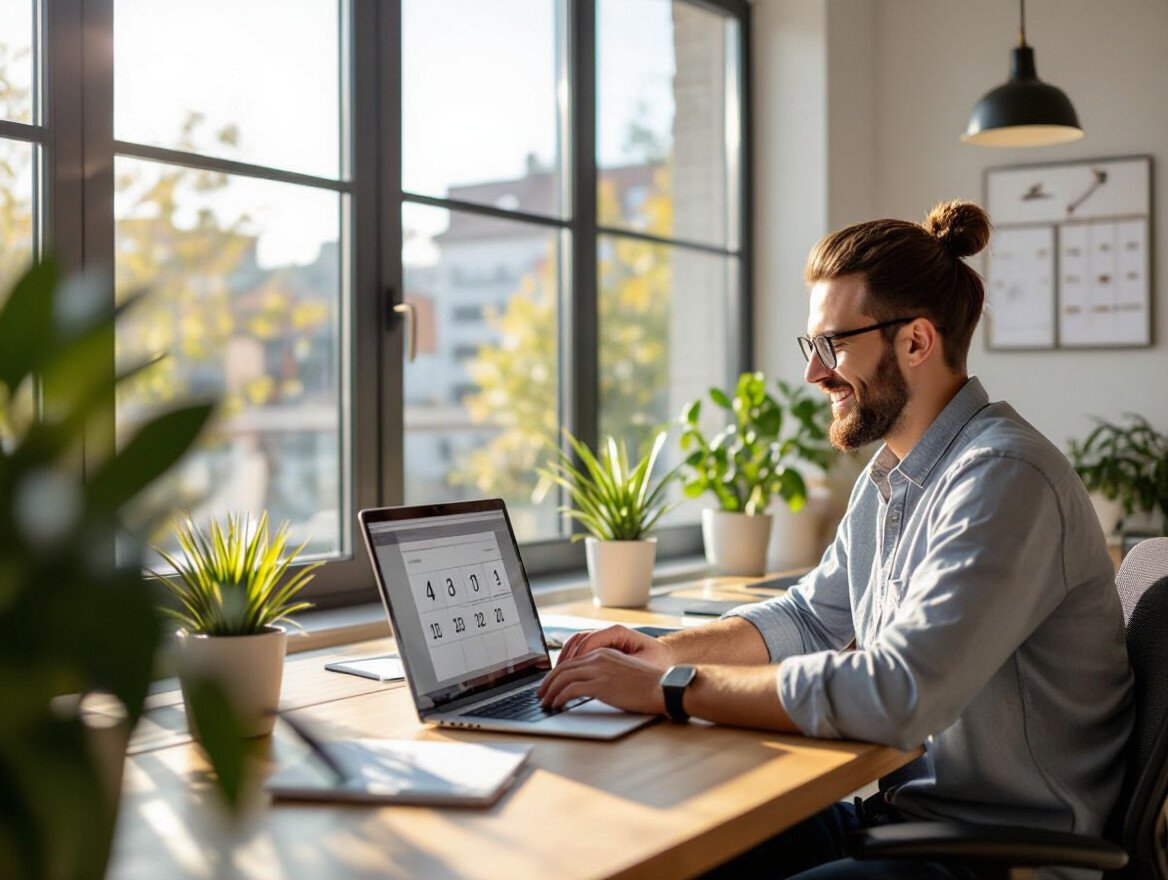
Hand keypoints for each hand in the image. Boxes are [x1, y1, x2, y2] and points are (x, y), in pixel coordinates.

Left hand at [538, 647, 666, 714]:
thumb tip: (590, 687)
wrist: (663, 687)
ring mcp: (598, 671)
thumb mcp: (622, 672)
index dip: (557, 674)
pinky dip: (560, 698)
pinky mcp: (600, 685)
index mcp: (603, 653)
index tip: (550, 685)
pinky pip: (571, 690)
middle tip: (541, 694)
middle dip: (548, 682)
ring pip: (563, 678)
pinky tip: (557, 706)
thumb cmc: (648, 685)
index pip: (572, 661)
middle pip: (563, 668)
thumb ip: (605, 674)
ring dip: (550, 692)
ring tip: (545, 703)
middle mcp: (598, 658)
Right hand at [556, 624, 672, 667]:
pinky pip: (581, 648)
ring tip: (557, 674)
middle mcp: (608, 632)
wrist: (666, 660)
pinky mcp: (602, 646)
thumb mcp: (642, 665)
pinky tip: (566, 672)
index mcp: (618, 632)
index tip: (570, 672)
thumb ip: (622, 667)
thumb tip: (602, 672)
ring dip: (565, 657)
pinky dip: (571, 658)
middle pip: (579, 639)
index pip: (591, 640)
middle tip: (557, 676)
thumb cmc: (657, 663)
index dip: (578, 656)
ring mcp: (604, 638)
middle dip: (566, 658)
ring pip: (577, 642)